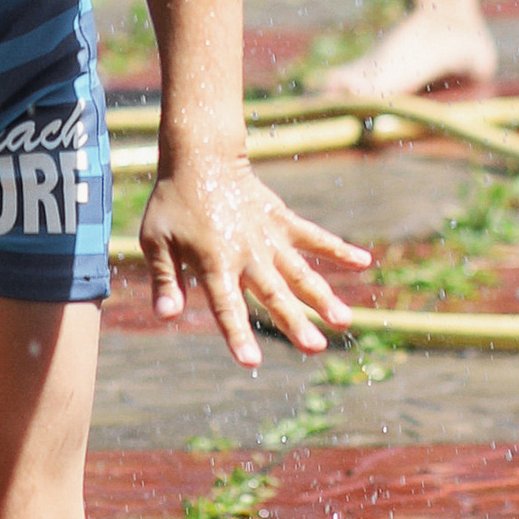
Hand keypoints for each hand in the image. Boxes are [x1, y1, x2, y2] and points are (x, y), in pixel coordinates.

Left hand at [138, 152, 370, 367]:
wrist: (201, 156)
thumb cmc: (173, 201)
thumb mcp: (155, 240)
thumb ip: (164, 280)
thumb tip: (165, 317)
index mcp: (214, 262)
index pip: (226, 306)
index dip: (237, 335)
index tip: (251, 362)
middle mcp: (246, 253)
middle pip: (274, 294)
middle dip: (295, 322)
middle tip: (316, 348)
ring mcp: (268, 237)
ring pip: (300, 272)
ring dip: (322, 297)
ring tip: (344, 320)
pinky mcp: (282, 220)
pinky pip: (314, 236)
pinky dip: (338, 248)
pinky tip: (364, 261)